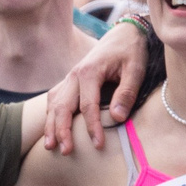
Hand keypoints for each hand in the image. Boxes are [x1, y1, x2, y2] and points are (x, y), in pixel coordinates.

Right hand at [43, 21, 153, 154]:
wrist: (124, 34)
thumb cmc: (131, 52)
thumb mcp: (135, 70)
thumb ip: (126, 93)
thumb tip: (117, 118)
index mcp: (89, 72)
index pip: (87, 106)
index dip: (92, 128)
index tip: (98, 146)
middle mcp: (74, 75)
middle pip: (63, 107)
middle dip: (62, 131)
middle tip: (66, 151)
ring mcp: (69, 78)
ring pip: (54, 104)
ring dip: (50, 125)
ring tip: (49, 146)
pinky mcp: (70, 81)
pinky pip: (54, 98)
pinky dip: (50, 114)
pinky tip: (50, 129)